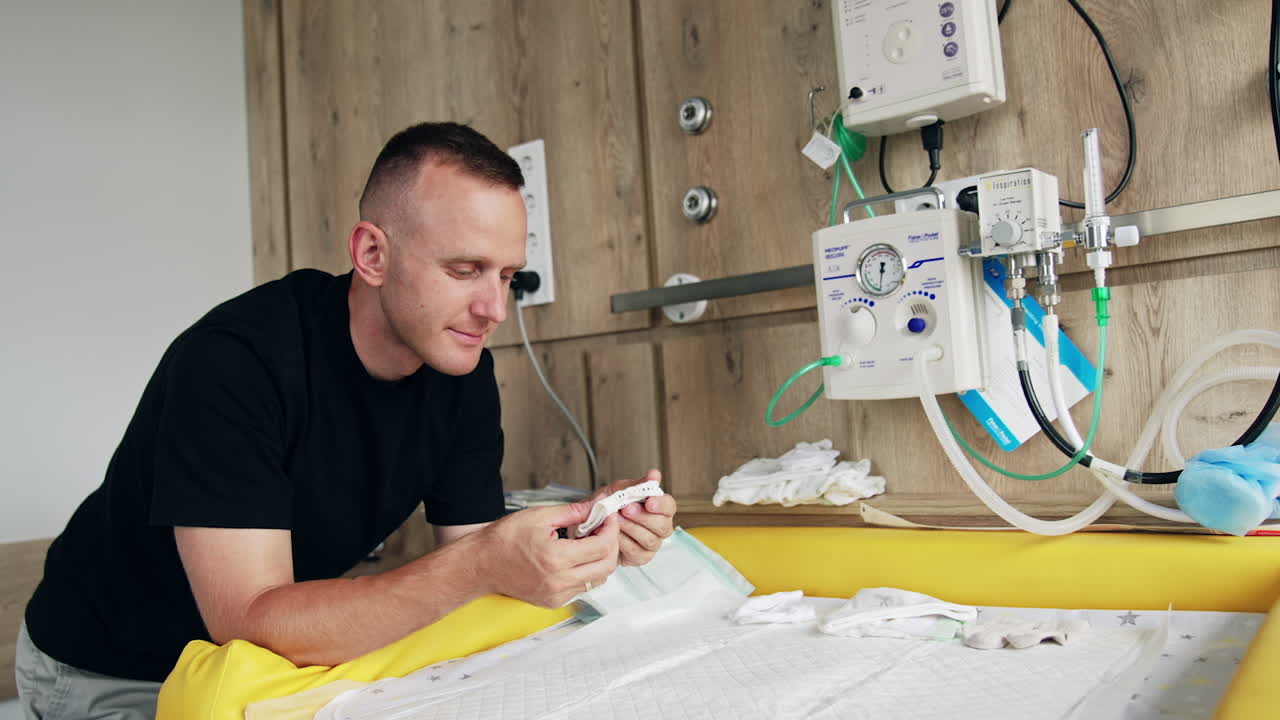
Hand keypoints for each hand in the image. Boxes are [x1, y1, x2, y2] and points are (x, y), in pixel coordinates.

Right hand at [477, 502, 619, 607]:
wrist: (482, 565)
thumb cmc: (503, 540)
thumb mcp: (539, 517)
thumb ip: (572, 512)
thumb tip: (596, 507)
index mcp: (556, 558)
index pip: (602, 546)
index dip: (610, 529)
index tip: (607, 518)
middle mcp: (559, 581)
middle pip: (606, 566)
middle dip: (611, 545)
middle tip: (603, 529)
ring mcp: (557, 595)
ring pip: (598, 579)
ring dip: (600, 560)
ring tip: (587, 542)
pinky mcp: (554, 602)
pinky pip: (582, 587)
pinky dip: (586, 571)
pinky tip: (574, 557)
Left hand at [591, 470, 676, 566]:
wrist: (589, 522)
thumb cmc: (607, 505)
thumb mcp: (620, 490)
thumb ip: (638, 484)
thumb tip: (655, 475)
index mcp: (658, 508)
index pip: (669, 506)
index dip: (661, 505)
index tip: (649, 502)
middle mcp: (659, 527)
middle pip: (662, 526)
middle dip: (643, 517)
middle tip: (626, 509)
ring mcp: (651, 544)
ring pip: (650, 540)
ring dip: (632, 529)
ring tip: (617, 521)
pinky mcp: (640, 557)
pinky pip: (637, 552)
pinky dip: (624, 543)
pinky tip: (615, 535)